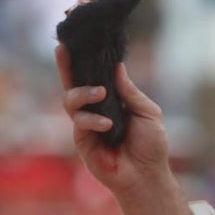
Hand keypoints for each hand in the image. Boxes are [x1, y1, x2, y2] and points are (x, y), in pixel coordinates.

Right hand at [56, 45, 170, 197]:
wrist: (148, 175)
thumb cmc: (151, 145)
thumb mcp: (147, 112)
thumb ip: (130, 92)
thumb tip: (116, 67)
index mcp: (110, 100)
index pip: (92, 76)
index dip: (82, 59)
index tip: (74, 39)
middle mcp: (94, 110)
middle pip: (72, 83)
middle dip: (65, 66)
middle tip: (63, 49)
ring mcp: (85, 125)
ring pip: (70, 101)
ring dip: (84, 94)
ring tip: (100, 94)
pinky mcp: (82, 142)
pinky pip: (79, 124)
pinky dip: (93, 120)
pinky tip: (107, 125)